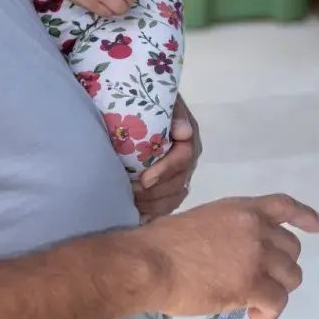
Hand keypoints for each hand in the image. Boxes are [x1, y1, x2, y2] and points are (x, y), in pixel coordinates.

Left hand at [135, 95, 201, 221]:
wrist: (140, 112)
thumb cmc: (147, 104)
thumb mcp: (161, 101)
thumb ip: (173, 112)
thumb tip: (183, 131)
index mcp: (187, 138)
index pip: (183, 159)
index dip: (165, 171)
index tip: (145, 180)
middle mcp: (187, 160)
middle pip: (178, 183)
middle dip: (154, 193)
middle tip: (130, 194)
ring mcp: (179, 176)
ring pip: (173, 198)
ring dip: (153, 205)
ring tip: (131, 205)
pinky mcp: (168, 188)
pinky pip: (166, 206)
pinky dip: (153, 214)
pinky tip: (138, 218)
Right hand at [139, 194, 318, 318]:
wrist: (151, 263)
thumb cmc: (163, 244)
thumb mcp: (202, 221)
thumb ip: (228, 232)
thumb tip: (235, 256)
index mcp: (242, 209)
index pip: (284, 206)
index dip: (305, 216)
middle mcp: (256, 229)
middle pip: (292, 249)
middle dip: (280, 266)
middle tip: (259, 281)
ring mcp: (257, 256)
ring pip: (291, 277)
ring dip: (277, 290)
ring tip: (256, 301)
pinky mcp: (252, 285)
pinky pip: (278, 302)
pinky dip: (269, 312)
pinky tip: (254, 315)